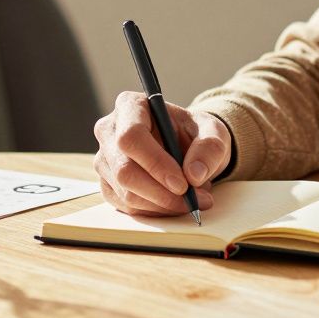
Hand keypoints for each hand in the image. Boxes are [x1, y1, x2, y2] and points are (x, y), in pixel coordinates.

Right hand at [93, 91, 231, 216]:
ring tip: (193, 200)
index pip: (131, 136)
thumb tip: (194, 174)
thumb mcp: (213, 131)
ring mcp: (105, 160)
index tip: (182, 183)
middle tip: (194, 200)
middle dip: (161, 192)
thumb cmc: (194, 132)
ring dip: (163, 205)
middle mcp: (109, 131)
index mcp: (130, 106)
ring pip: (126, 193)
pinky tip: (175, 203)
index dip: (155, 163)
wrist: (187, 146)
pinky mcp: (108, 185)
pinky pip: (127, 207)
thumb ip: (210, 147)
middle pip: (124, 170)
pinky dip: (155, 211)